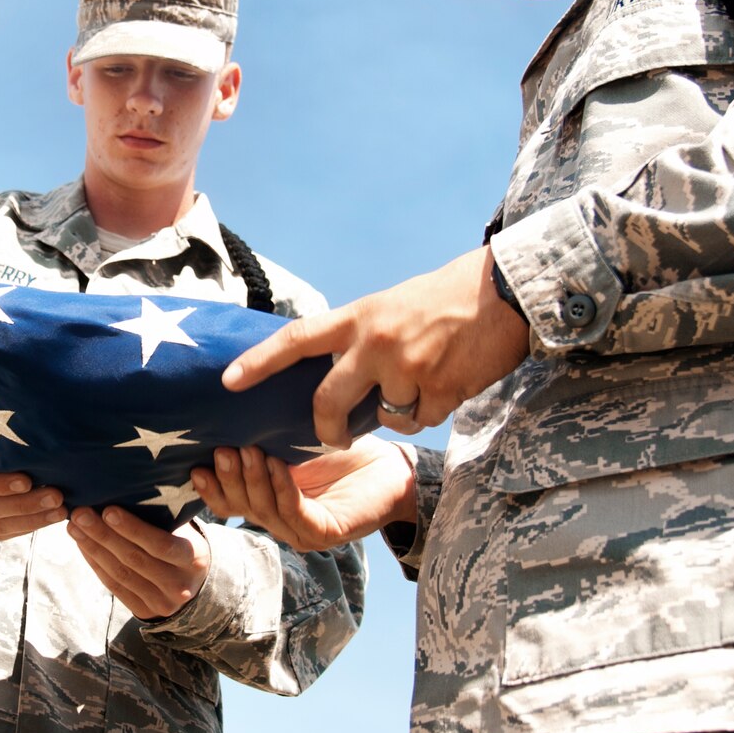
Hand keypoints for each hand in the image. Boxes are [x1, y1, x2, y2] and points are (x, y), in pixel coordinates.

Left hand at [67, 507, 210, 619]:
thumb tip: (124, 491)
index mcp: (192, 559)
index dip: (132, 528)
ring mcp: (161, 602)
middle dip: (103, 535)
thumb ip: (164, 518)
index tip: (107, 510)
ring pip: (120, 573)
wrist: (194, 585)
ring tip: (74, 527)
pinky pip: (114, 586)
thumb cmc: (184, 546)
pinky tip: (82, 545)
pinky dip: (95, 564)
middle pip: (134, 559)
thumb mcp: (184, 532)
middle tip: (80, 514)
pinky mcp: (144, 611)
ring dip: (93, 548)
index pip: (160, 544)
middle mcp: (179, 585)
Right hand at [192, 438, 415, 553]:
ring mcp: (302, 532)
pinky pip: (295, 513)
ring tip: (245, 451)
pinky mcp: (325, 533)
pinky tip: (277, 465)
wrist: (392, 466)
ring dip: (252, 481)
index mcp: (269, 503)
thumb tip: (221, 417)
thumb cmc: (344, 451)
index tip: (194, 466)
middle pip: (242, 508)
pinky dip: (282, 488)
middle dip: (229, 479)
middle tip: (222, 450)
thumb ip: (262, 442)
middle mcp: (281, 522)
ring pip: (265, 511)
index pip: (229, 503)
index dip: (211, 488)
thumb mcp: (293, 443)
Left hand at [222, 246, 530, 443]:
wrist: (504, 293)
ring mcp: (407, 368)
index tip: (229, 382)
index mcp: (359, 317)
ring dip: (397, 411)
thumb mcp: (391, 307)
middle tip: (328, 439)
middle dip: (324, 429)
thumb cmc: (446, 297)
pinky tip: (448, 383)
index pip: (296, 340)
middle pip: (328, 402)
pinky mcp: (440, 390)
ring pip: (383, 416)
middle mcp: (375, 343)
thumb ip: (361, 336)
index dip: (260, 363)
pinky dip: (431, 410)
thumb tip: (338, 371)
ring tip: (423, 381)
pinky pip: (421, 420)